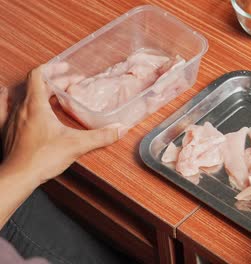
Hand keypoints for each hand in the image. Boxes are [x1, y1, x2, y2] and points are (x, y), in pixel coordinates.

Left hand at [0, 64, 126, 184]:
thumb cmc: (41, 159)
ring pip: (20, 94)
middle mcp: (20, 108)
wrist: (18, 177)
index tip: (66, 68)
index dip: (53, 68)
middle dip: (52, 81)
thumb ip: (101, 136)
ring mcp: (10, 119)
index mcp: (36, 105)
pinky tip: (9, 97)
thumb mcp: (77, 145)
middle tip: (69, 84)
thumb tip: (119, 129)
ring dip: (35, 89)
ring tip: (47, 90)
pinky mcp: (5, 130)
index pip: (39, 75)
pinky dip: (8, 99)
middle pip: (34, 84)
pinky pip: (2, 108)